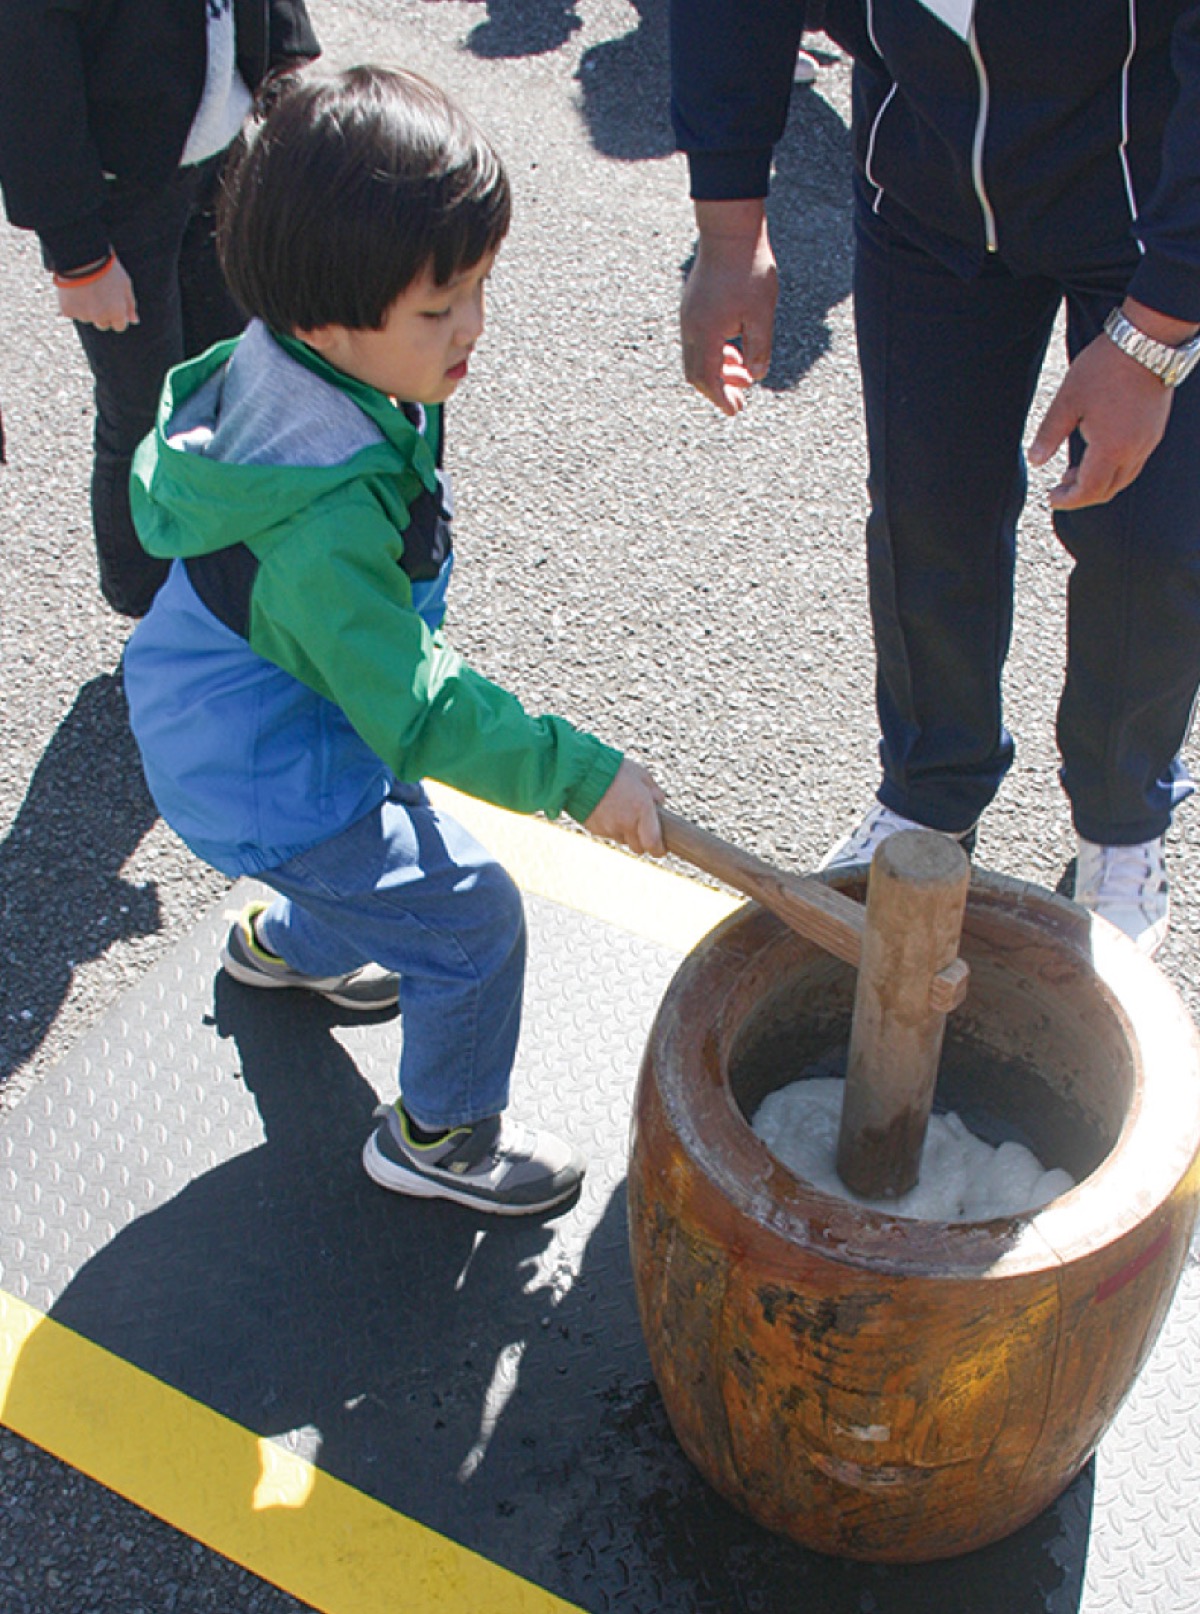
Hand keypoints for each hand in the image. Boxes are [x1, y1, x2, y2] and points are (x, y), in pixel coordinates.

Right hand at [55, 254, 138, 331]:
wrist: (80, 255)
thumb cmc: (107, 268)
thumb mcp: (124, 284)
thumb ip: (130, 304)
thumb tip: (134, 321)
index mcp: (117, 313)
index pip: (119, 326)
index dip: (117, 315)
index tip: (112, 303)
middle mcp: (100, 318)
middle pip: (103, 324)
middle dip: (102, 313)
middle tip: (98, 293)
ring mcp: (83, 315)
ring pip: (87, 318)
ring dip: (87, 309)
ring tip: (85, 288)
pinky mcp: (67, 310)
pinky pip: (71, 312)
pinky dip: (72, 304)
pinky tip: (73, 290)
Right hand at [584, 759, 666, 856]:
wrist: (580, 771)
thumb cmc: (614, 770)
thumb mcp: (640, 774)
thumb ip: (654, 790)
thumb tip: (660, 803)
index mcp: (642, 809)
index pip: (653, 843)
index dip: (659, 850)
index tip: (661, 850)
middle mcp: (627, 823)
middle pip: (638, 848)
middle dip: (642, 842)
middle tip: (642, 830)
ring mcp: (609, 828)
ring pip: (622, 840)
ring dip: (625, 833)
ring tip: (621, 814)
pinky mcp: (595, 829)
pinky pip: (608, 834)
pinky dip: (611, 828)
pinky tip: (608, 812)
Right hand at [681, 200, 777, 415]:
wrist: (729, 230)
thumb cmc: (748, 269)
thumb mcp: (762, 313)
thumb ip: (759, 348)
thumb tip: (757, 376)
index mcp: (706, 333)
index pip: (708, 378)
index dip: (722, 398)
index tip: (736, 410)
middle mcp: (691, 328)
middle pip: (696, 373)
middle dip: (718, 389)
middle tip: (740, 399)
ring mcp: (689, 316)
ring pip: (696, 357)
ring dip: (718, 371)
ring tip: (743, 374)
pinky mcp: (693, 306)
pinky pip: (697, 341)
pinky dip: (714, 353)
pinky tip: (734, 350)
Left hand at [1027, 299, 1189, 508]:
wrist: (1146, 342)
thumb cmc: (1103, 368)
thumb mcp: (1067, 400)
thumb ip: (1049, 434)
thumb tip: (1035, 461)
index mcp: (1111, 448)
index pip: (1089, 490)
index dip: (1068, 500)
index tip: (1051, 497)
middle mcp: (1134, 451)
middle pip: (1108, 490)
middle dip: (1081, 495)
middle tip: (1059, 488)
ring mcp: (1148, 441)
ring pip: (1123, 478)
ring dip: (1098, 482)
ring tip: (1073, 473)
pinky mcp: (1155, 430)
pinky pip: (1134, 462)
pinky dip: (1113, 469)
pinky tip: (1097, 454)